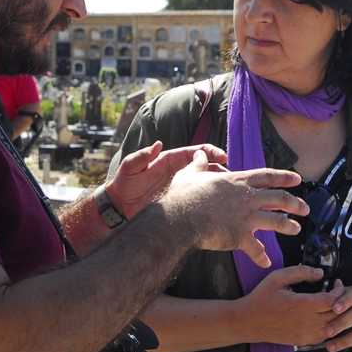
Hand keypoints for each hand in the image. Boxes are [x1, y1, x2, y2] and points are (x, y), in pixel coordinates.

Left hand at [106, 141, 227, 218]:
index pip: (194, 152)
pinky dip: (208, 198)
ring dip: (217, 183)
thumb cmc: (123, 185)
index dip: (210, 152)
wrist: (117, 208)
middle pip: (204, 166)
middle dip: (220, 168)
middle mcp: (177, 171)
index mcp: (169, 160)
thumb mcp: (130, 168)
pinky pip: (197, 197)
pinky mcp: (178, 199)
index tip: (223, 156)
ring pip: (203, 182)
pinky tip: (219, 204)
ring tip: (232, 190)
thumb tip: (158, 144)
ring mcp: (179, 186)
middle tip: (234, 176)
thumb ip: (142, 156)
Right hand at [163, 150, 307, 267]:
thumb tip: (199, 154)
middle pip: (279, 198)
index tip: (298, 179)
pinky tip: (266, 262)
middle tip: (305, 208)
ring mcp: (246, 218)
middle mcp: (248, 198)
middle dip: (295, 203)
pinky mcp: (240, 237)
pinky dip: (261, 256)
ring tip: (297, 229)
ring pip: (276, 221)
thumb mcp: (191, 173)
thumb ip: (199, 164)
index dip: (284, 177)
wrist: (181, 217)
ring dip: (288, 226)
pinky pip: (256, 249)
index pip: (268, 176)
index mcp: (238, 181)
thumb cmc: (184, 195)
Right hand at [236, 265, 343, 346]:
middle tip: (341, 293)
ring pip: (334, 328)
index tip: (337, 283)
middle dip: (343, 303)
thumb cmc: (262, 297)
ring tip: (335, 306)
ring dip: (338, 317)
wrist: (248, 322)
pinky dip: (330, 328)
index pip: (333, 300)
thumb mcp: (278, 277)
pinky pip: (325, 337)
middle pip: (337, 315)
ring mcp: (306, 334)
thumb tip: (320, 272)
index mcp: (302, 304)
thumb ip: (301, 272)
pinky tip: (325, 318)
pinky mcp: (303, 342)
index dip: (339, 291)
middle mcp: (307, 322)